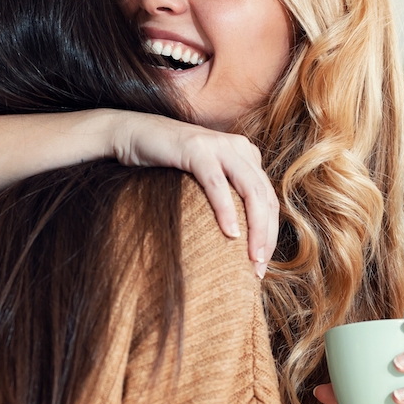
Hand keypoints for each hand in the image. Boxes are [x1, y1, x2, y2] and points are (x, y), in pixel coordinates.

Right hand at [106, 110, 278, 277]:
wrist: (132, 134)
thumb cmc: (166, 166)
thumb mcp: (204, 181)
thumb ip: (225, 197)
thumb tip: (239, 242)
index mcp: (246, 156)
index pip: (268, 199)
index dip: (270, 234)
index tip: (261, 266)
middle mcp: (239, 147)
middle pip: (264, 197)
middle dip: (266, 236)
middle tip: (259, 268)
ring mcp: (218, 145)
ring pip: (250, 190)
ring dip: (255, 227)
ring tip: (252, 257)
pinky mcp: (196, 148)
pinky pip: (216, 182)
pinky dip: (225, 209)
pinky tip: (230, 232)